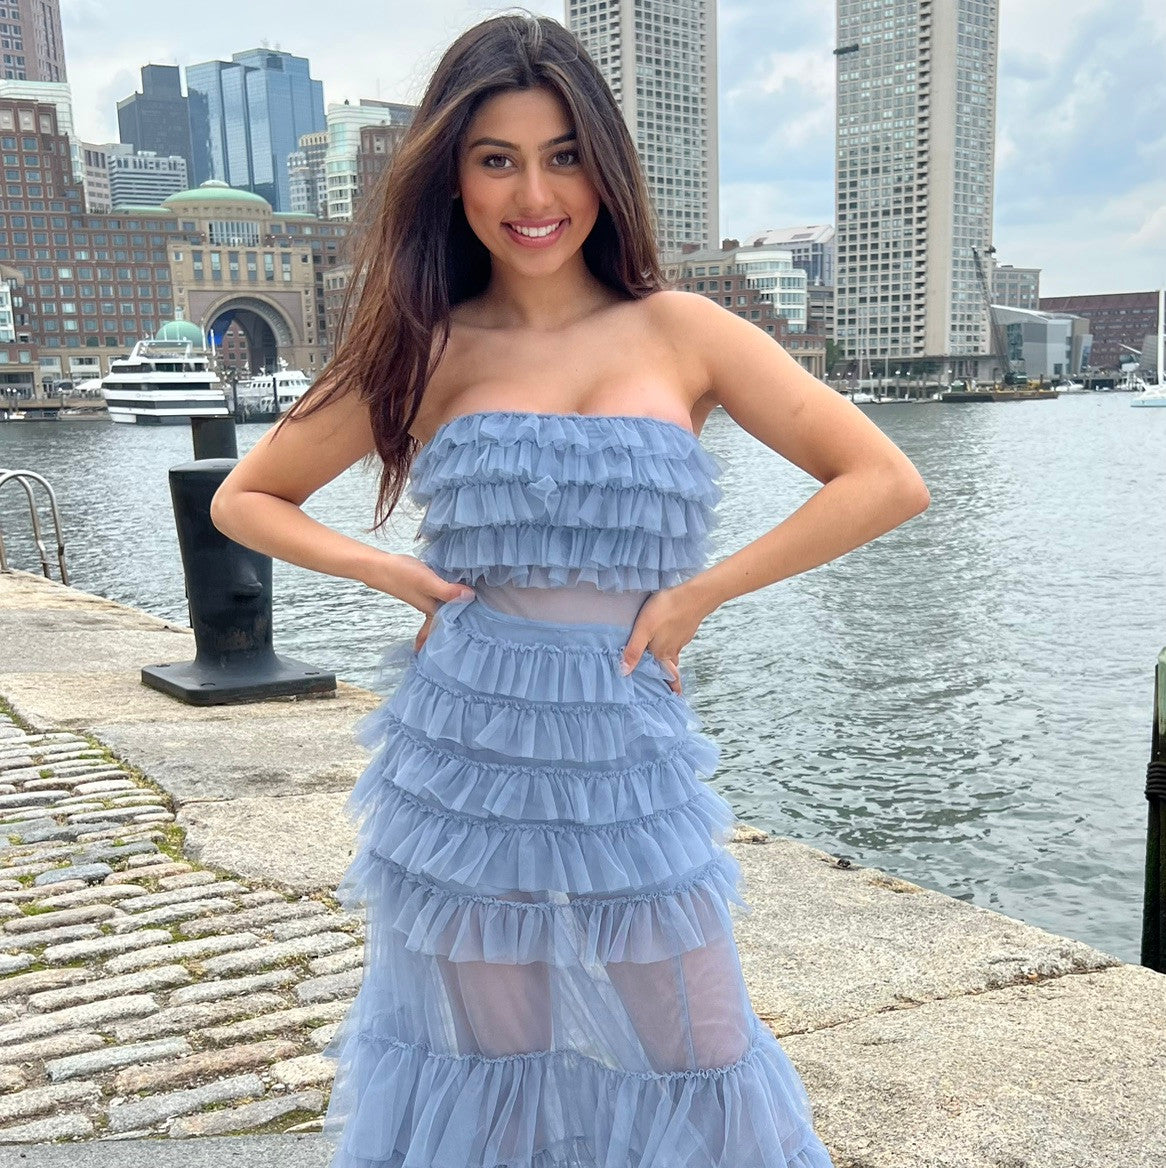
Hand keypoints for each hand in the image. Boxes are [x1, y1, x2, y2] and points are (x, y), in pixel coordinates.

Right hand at [359, 553, 474, 651]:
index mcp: (432, 609)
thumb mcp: (427, 583)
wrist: (378, 566)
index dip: (454, 637)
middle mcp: (429, 606)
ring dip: (450, 614)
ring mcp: (425, 597)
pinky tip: (450, 593)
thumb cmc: (401, 575)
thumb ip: (447, 591)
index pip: (445, 628)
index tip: (464, 646)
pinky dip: (445, 598)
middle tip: (465, 639)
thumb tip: (470, 597)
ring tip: (463, 619)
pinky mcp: (423, 587)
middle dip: (451, 631)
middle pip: (443, 622)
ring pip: (441, 609)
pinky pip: (438, 597)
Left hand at [620, 583, 708, 694]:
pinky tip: (669, 638)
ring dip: (670, 662)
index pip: (665, 676)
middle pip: (670, 668)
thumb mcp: (643, 629)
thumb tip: (624, 673)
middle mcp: (673, 650)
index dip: (668, 687)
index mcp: (662, 654)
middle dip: (669, 678)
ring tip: (665, 666)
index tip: (673, 697)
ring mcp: (681, 639)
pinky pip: (677, 642)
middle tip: (671, 688)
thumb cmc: (666, 609)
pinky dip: (673, 645)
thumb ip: (634, 650)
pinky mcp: (686, 628)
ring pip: (673, 654)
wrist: (695, 595)